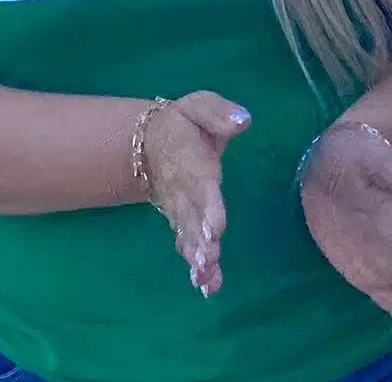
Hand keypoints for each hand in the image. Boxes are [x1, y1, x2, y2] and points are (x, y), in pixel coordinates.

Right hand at [140, 92, 251, 296]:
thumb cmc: (184, 123)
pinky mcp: (181, 220)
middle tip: (208, 264)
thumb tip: (243, 120)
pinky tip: (206, 286)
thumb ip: (219, 113)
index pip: (202, 187)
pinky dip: (194, 265)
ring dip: (197, 259)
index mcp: (194, 164)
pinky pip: (186, 243)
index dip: (208, 208)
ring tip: (207, 282)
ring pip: (188, 237)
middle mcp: (186, 192)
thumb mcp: (199, 105)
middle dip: (200, 243)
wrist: (148, 141)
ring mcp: (180, 210)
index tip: (216, 228)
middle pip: (192, 220)